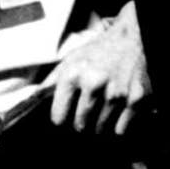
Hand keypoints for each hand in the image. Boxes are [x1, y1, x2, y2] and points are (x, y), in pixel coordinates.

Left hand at [47, 1, 149, 134]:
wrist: (132, 39)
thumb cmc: (99, 51)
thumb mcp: (70, 59)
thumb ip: (51, 81)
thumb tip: (33, 99)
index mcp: (72, 74)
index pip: (58, 115)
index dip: (60, 118)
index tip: (62, 118)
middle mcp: (92, 83)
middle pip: (79, 124)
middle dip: (80, 122)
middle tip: (84, 114)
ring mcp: (115, 93)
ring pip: (100, 128)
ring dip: (99, 124)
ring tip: (101, 108)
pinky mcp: (135, 100)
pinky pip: (120, 129)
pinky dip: (118, 125)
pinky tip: (116, 111)